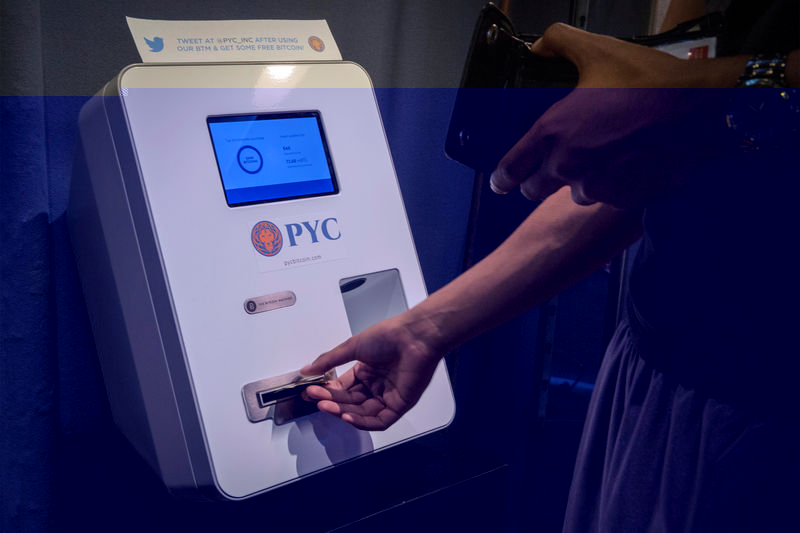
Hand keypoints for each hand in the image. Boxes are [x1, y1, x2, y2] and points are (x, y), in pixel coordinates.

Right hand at [300, 312, 441, 430]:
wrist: (414, 337)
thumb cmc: (389, 336)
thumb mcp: (353, 347)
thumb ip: (329, 361)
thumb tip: (307, 370)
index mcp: (367, 371)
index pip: (343, 388)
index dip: (327, 391)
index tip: (311, 391)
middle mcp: (377, 385)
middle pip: (350, 401)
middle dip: (331, 401)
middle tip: (315, 398)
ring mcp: (388, 396)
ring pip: (362, 413)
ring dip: (343, 411)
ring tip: (326, 406)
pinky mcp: (400, 405)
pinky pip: (379, 420)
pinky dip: (363, 421)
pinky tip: (347, 416)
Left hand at [489, 24, 742, 206]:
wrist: (701, 110)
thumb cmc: (651, 81)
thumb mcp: (599, 50)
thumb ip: (560, 43)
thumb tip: (540, 45)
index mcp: (554, 133)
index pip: (512, 167)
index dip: (502, 177)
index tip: (500, 183)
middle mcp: (569, 166)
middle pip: (536, 190)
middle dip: (538, 182)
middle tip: (547, 172)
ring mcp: (598, 186)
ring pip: (576, 195)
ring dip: (581, 183)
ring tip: (600, 159)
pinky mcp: (626, 198)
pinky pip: (609, 198)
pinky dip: (613, 186)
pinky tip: (628, 164)